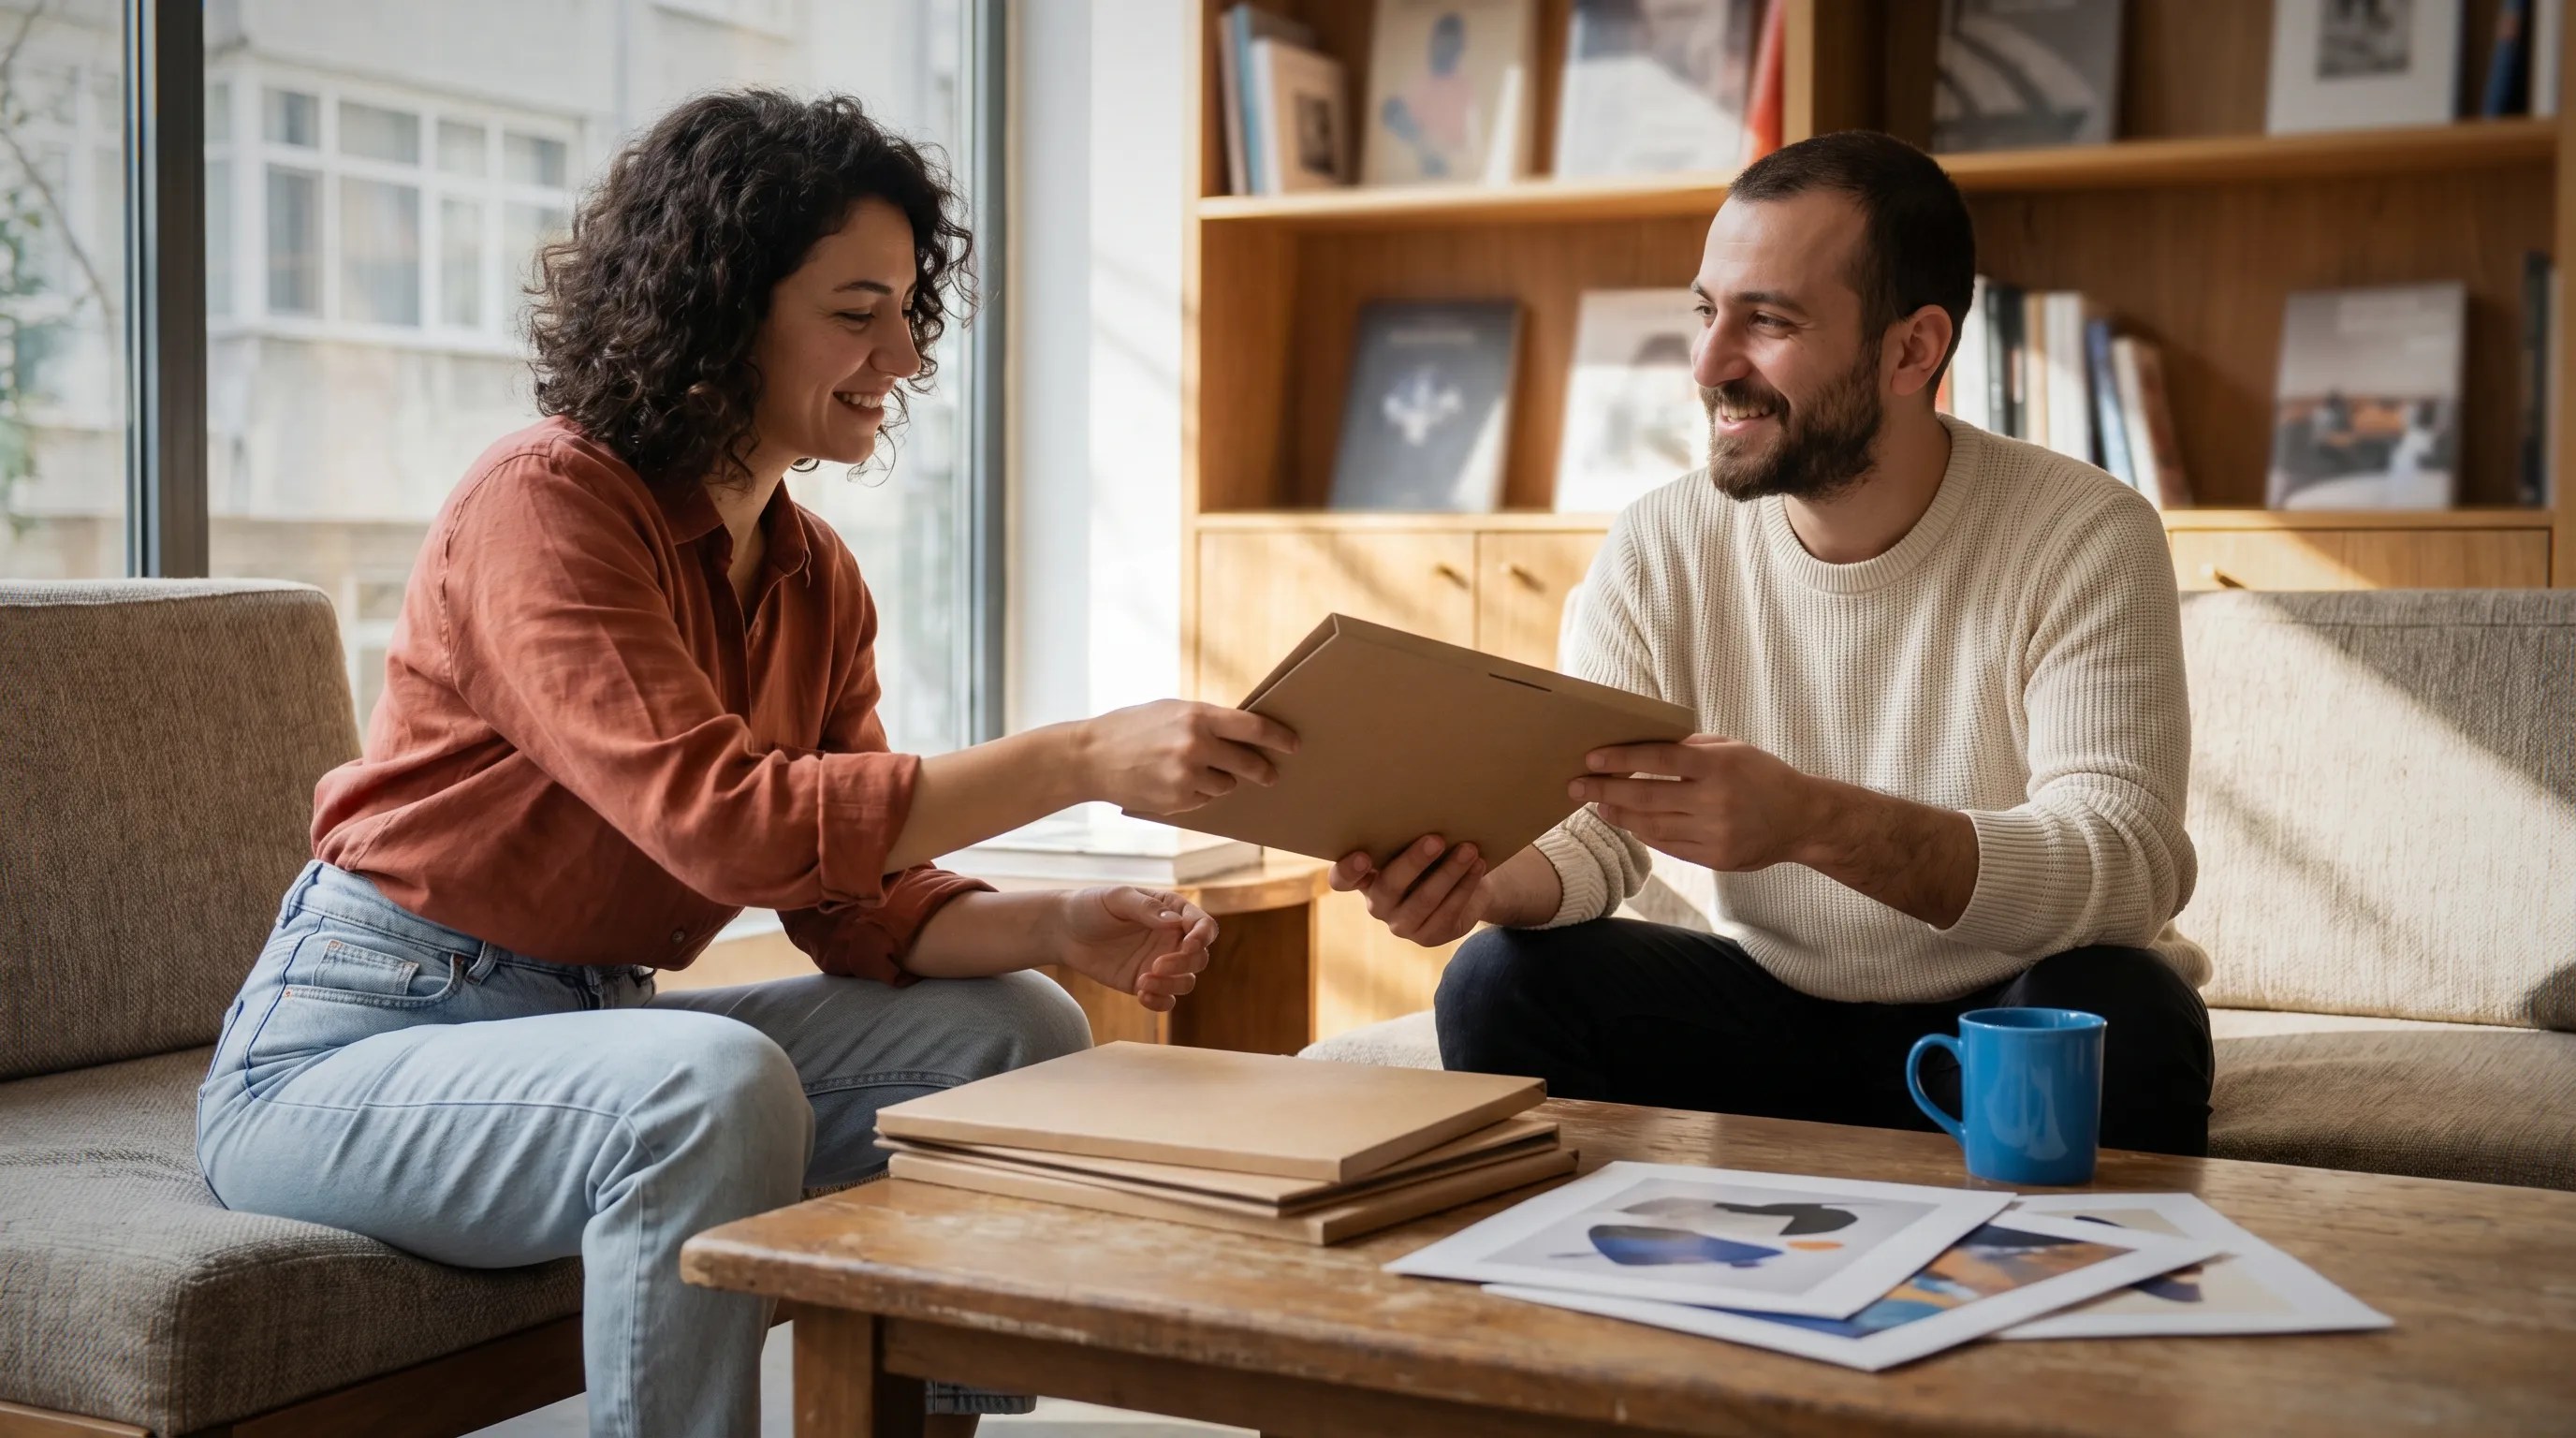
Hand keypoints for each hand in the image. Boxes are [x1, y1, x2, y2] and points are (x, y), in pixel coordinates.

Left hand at [1050, 887, 1216, 1012]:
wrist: (1064, 931)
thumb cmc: (1092, 906)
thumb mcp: (1117, 898)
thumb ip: (1146, 909)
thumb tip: (1176, 923)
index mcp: (1172, 912)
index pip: (1203, 926)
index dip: (1203, 936)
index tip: (1188, 945)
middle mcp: (1172, 939)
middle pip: (1199, 958)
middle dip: (1184, 964)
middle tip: (1156, 965)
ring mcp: (1160, 963)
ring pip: (1187, 982)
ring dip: (1171, 985)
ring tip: (1143, 982)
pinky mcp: (1145, 983)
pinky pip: (1166, 1000)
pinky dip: (1160, 1002)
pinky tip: (1141, 995)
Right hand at [1075, 700, 1298, 814]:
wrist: (1091, 756)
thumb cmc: (1134, 727)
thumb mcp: (1172, 711)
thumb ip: (1207, 720)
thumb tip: (1248, 733)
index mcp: (1198, 716)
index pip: (1253, 728)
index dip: (1279, 737)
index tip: (1294, 744)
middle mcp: (1196, 746)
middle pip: (1248, 764)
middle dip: (1263, 771)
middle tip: (1271, 774)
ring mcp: (1187, 776)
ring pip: (1227, 786)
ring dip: (1222, 781)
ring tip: (1194, 769)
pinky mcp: (1177, 800)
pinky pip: (1205, 799)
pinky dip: (1199, 793)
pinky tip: (1175, 781)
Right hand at [1329, 834, 1489, 946]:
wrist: (1463, 885)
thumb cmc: (1432, 854)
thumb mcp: (1415, 844)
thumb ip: (1407, 836)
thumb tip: (1425, 809)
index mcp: (1364, 878)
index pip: (1342, 880)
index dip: (1348, 871)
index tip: (1363, 856)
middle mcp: (1377, 904)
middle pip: (1388, 887)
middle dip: (1413, 862)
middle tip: (1436, 839)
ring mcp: (1401, 925)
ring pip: (1424, 901)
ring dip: (1449, 872)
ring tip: (1469, 850)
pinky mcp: (1428, 937)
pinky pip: (1447, 912)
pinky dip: (1465, 886)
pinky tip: (1478, 866)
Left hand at [1570, 736, 1820, 872]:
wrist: (1803, 819)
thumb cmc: (1762, 775)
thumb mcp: (1732, 749)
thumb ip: (1690, 748)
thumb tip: (1641, 745)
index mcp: (1720, 766)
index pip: (1660, 760)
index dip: (1622, 759)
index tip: (1591, 758)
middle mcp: (1716, 801)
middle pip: (1648, 797)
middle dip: (1607, 790)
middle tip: (1577, 785)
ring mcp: (1715, 834)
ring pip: (1652, 826)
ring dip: (1620, 814)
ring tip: (1599, 804)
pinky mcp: (1715, 859)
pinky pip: (1668, 845)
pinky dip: (1644, 833)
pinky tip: (1628, 821)